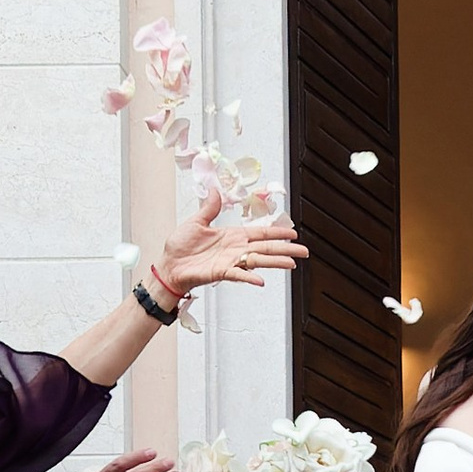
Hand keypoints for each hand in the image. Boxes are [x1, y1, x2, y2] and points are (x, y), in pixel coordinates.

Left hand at [152, 203, 307, 304]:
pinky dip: (249, 278)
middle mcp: (236, 249)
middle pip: (266, 247)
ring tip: (292, 264)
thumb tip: (215, 190)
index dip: (277, 232)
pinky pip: (238, 275)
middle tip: (304, 251)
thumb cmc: (179, 247)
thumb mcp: (195, 222)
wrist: (168, 266)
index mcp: (233, 236)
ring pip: (258, 261)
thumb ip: (209, 208)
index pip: (261, 233)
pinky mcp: (221, 273)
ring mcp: (230, 262)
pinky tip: (261, 281)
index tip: (293, 233)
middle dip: (286, 249)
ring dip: (275, 262)